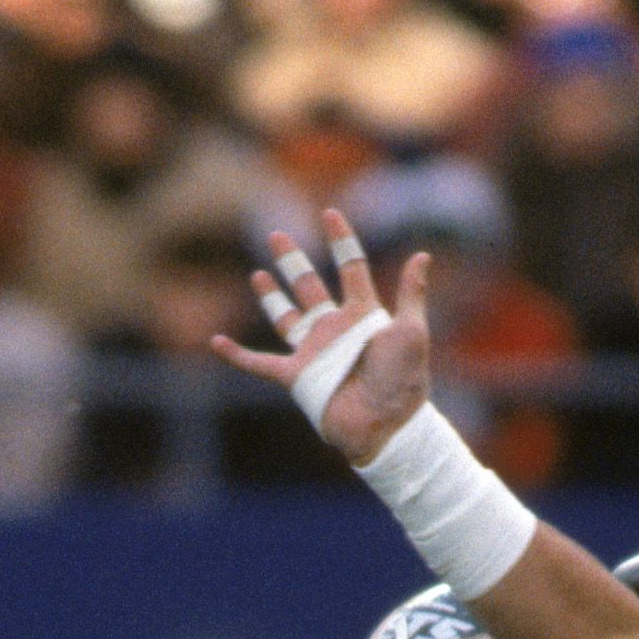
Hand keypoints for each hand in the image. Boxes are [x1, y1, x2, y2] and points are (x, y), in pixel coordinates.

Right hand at [211, 209, 433, 467]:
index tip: (330, 214)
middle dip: (292, 260)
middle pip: (309, 286)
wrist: (385, 425)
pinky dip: (236, 354)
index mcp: (362, 313)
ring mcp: (313, 352)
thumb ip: (411, 293)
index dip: (341, 240)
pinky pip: (259, 363)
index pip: (350, 267)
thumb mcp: (412, 331)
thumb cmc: (403, 381)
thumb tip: (422, 255)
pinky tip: (217, 342)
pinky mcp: (296, 376)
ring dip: (271, 296)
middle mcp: (335, 328)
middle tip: (276, 234)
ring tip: (258, 273)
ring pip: (285, 317)